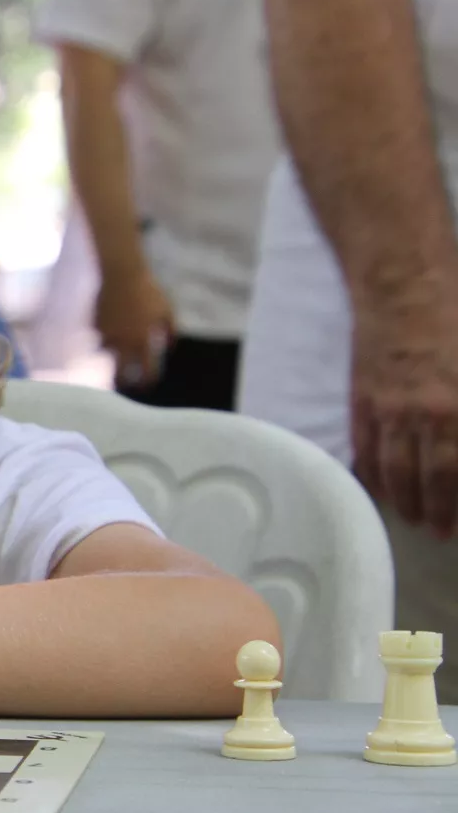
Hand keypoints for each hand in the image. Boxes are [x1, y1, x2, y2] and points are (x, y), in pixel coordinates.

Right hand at [94, 268, 173, 389]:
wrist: (121, 273)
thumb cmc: (148, 291)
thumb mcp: (167, 309)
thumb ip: (171, 331)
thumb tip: (168, 349)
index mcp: (144, 340)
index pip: (147, 371)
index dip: (148, 380)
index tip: (147, 384)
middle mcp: (123, 342)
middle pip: (121, 373)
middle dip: (124, 381)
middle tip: (126, 382)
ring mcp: (106, 335)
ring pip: (106, 353)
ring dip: (111, 350)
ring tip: (116, 340)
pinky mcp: (93, 326)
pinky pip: (97, 336)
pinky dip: (102, 333)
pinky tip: (108, 322)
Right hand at [348, 289, 457, 536]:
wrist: (404, 280)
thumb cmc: (454, 313)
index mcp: (457, 407)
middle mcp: (423, 414)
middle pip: (428, 478)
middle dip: (435, 510)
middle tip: (438, 532)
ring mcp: (388, 407)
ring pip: (393, 467)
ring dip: (402, 498)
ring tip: (410, 516)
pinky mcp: (363, 396)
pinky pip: (364, 445)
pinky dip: (370, 471)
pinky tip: (376, 486)